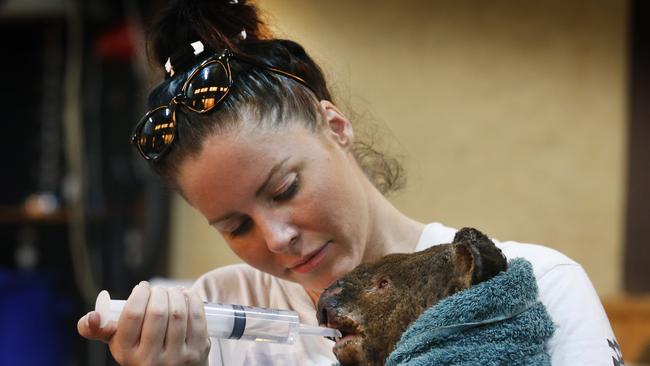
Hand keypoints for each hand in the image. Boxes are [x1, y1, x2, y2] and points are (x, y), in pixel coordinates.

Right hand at [77, 282, 209, 365]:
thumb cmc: (142, 351)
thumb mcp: (118, 343)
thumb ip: (100, 328)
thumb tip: (91, 316)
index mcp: (127, 353)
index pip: (132, 315)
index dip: (139, 294)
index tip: (142, 287)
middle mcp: (151, 359)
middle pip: (157, 312)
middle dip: (159, 293)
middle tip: (158, 290)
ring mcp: (177, 358)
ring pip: (178, 314)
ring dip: (176, 295)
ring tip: (172, 291)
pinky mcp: (198, 353)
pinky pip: (197, 319)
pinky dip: (193, 301)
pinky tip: (187, 296)